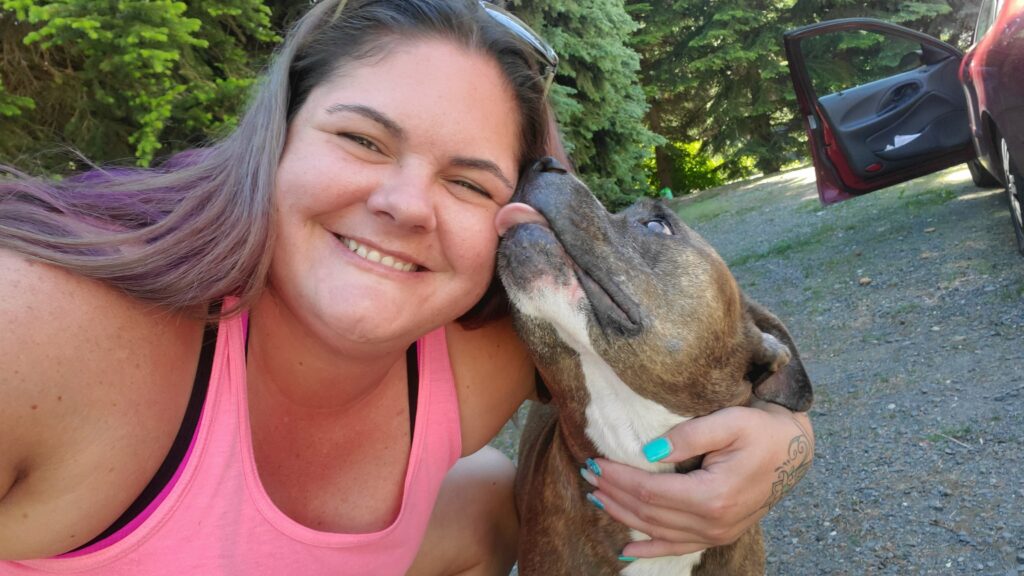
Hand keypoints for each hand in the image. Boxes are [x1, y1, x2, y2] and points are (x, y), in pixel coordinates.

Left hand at [582, 401, 812, 558]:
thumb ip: (690, 435)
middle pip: (648, 513)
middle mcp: (714, 522)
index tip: (595, 462)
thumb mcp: (729, 421)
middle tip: (587, 474)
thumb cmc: (761, 430)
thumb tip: (650, 450)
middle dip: (614, 493)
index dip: (619, 478)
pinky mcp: (719, 534)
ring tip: (596, 497)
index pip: (650, 491)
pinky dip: (650, 550)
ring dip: (623, 516)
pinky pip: (678, 547)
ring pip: (657, 532)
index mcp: (713, 495)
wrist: (794, 451)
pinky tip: (626, 551)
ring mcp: (717, 533)